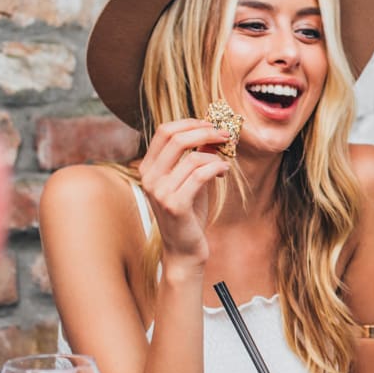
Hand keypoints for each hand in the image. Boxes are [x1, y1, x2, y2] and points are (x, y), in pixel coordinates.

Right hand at [137, 119, 231, 265]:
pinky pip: (200, 175)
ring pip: (192, 157)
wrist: (184, 249)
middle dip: (205, 132)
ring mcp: (160, 192)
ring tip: (224, 164)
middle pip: (176, 138)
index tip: (211, 125)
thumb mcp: (190, 180)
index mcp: (148, 168)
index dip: (190, 123)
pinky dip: (217, 169)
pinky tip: (224, 173)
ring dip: (216, 156)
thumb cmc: (189, 214)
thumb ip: (196, 157)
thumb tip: (211, 133)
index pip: (165, 131)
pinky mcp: (175, 205)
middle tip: (224, 135)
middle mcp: (149, 177)